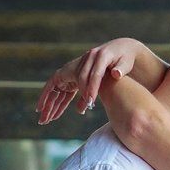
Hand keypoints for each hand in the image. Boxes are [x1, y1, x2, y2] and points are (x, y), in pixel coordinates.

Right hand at [35, 39, 153, 123]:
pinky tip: (53, 116)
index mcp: (97, 57)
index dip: (90, 88)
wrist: (120, 49)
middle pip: (69, 83)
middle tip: (52, 117)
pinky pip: (65, 93)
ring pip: (60, 89)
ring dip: (51, 105)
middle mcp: (83, 62)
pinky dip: (59, 103)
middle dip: (58, 101)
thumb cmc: (124, 58)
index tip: (91, 102)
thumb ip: (121, 68)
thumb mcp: (125, 61)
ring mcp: (76, 70)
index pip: (90, 75)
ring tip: (44, 120)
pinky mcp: (75, 78)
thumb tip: (116, 73)